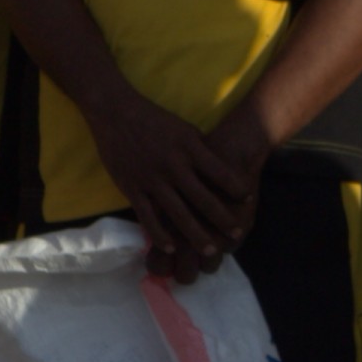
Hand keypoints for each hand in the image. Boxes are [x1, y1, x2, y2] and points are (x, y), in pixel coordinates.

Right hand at [91, 89, 253, 279]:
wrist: (114, 111)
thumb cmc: (153, 119)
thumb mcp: (184, 129)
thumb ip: (200, 151)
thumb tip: (220, 173)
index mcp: (189, 149)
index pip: (221, 174)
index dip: (237, 189)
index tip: (247, 199)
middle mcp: (173, 166)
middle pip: (204, 199)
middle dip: (223, 220)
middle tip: (236, 234)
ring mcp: (151, 179)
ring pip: (178, 214)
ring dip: (196, 235)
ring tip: (210, 250)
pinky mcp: (131, 187)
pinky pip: (148, 216)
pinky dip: (160, 234)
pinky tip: (170, 247)